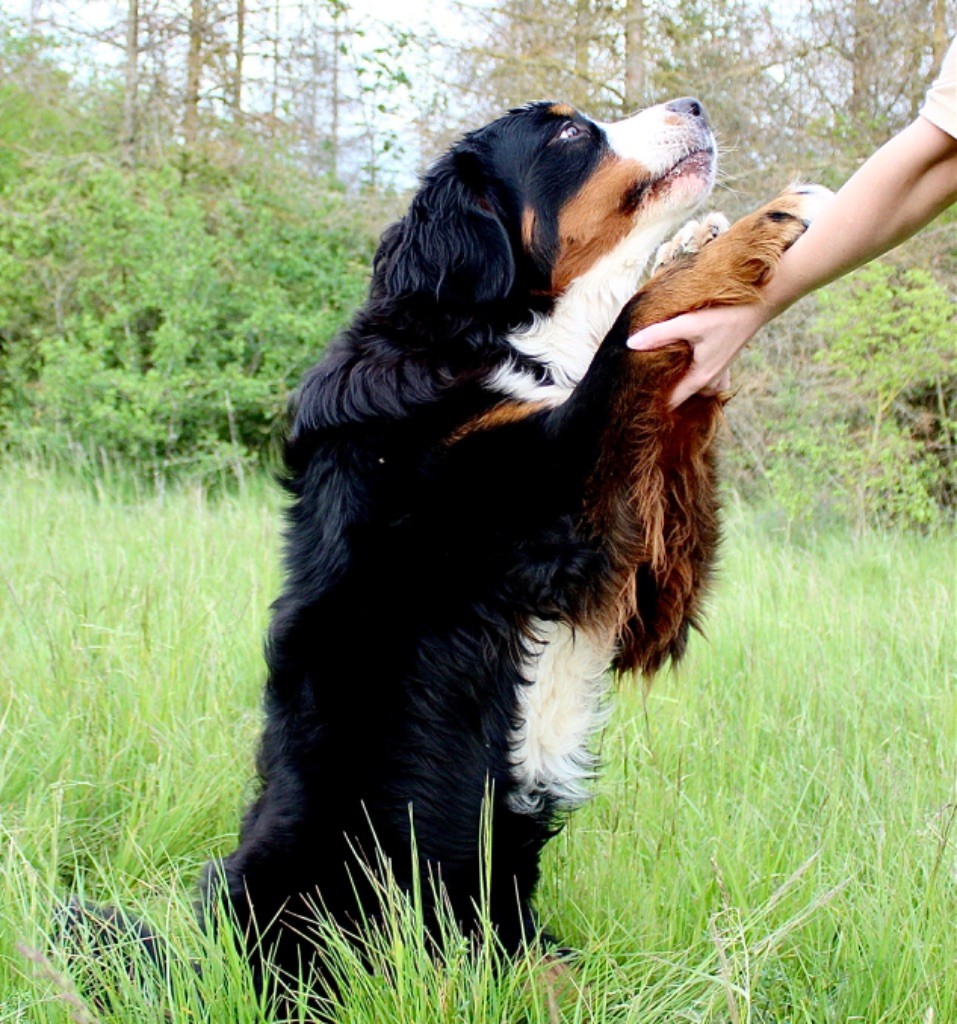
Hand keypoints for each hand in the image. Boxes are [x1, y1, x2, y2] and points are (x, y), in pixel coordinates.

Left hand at [627, 303, 770, 407]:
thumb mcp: (690, 323)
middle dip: (662, 395)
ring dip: (679, 388)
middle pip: (681, 398)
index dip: (652, 402)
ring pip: (694, 392)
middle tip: (639, 389)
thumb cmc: (726, 315)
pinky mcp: (721, 364)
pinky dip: (693, 381)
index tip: (633, 401)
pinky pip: (705, 383)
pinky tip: (682, 369)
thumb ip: (660, 334)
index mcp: (701, 378)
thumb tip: (630, 344)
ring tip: (657, 380)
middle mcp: (710, 381)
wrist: (759, 304)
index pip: (671, 402)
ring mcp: (717, 374)